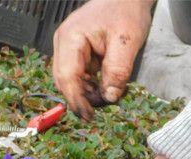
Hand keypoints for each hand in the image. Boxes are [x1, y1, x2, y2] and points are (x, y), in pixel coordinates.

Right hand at [53, 0, 153, 119]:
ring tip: (107, 93)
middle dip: (81, 98)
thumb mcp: (127, 41)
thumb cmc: (125, 10)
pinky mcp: (75, 54)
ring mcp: (67, 49)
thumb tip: (109, 97)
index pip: (67, 77)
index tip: (88, 116)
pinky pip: (77, 77)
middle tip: (100, 108)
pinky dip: (89, 86)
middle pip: (64, 82)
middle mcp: (63, 44)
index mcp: (71, 38)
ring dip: (86, 93)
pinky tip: (103, 86)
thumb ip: (118, 70)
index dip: (77, 100)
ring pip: (70, 82)